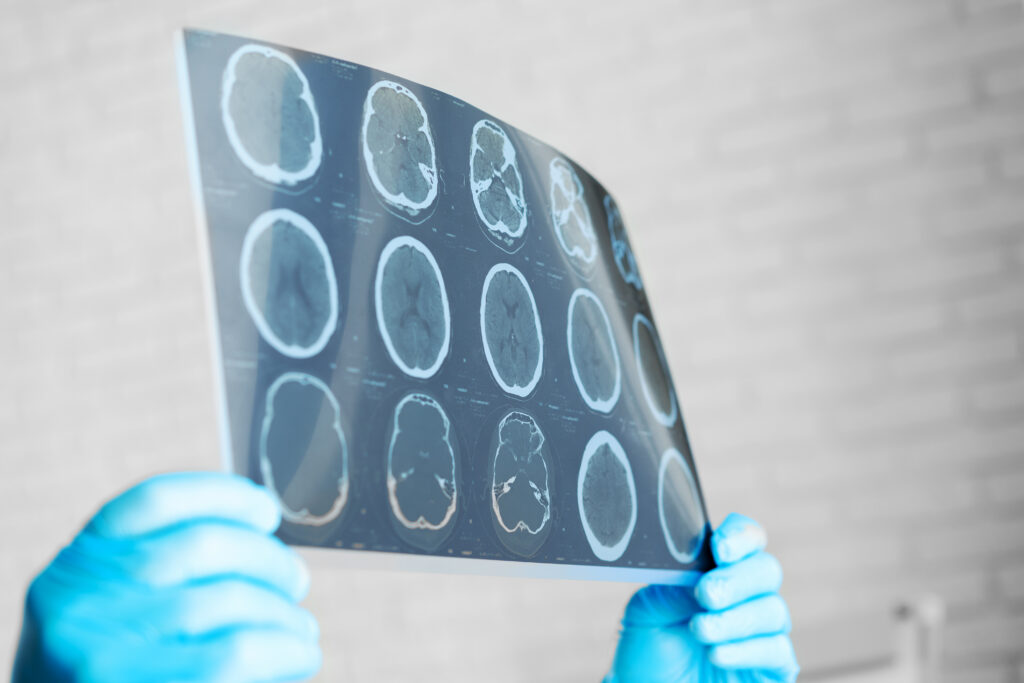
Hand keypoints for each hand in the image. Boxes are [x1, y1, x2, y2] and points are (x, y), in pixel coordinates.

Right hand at [11, 471, 320, 682]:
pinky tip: (299, 655)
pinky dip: (282, 649)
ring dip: (283, 613)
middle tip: (295, 582)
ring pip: (226, 600)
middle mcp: (79, 600)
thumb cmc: (112, 676)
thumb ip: (170, 577)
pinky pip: (232, 655)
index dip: (225, 497)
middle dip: (268, 559)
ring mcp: (100, 652)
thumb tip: (269, 551)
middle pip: (202, 545)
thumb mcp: (109, 616)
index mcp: (76, 567)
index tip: (266, 512)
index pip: (156, 500)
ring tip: (301, 633)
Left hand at [606, 513, 797, 681]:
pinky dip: (745, 649)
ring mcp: (760, 631)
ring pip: (773, 610)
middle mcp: (745, 595)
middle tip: (706, 593)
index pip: (745, 538)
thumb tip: (700, 573)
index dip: (740, 536)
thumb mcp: (647, 610)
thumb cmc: (648, 649)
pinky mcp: (770, 668)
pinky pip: (776, 650)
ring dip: (734, 618)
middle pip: (766, 570)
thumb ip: (673, 587)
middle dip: (736, 579)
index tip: (719, 548)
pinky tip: (716, 653)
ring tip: (700, 629)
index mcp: (717, 570)